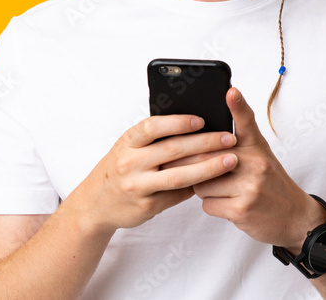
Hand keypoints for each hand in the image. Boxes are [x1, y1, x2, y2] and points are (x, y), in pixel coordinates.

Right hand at [66, 114, 237, 234]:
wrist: (95, 204)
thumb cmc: (120, 167)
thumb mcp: (127, 147)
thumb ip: (153, 138)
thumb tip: (194, 125)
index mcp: (127, 142)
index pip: (153, 127)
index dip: (178, 122)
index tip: (201, 119)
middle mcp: (130, 163)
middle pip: (173, 150)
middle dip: (205, 142)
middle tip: (229, 138)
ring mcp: (138, 186)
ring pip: (179, 176)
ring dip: (208, 167)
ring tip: (231, 160)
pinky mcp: (147, 206)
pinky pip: (178, 194)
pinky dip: (197, 186)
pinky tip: (215, 179)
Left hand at [192, 88, 325, 251]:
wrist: (294, 216)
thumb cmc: (270, 182)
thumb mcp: (260, 155)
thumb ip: (237, 143)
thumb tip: (204, 135)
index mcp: (257, 146)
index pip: (246, 120)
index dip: (238, 105)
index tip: (231, 91)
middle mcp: (255, 163)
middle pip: (206, 157)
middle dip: (194, 165)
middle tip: (193, 167)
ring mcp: (249, 186)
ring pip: (203, 183)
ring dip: (205, 189)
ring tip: (222, 190)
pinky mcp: (242, 209)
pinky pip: (208, 204)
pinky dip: (213, 206)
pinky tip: (228, 204)